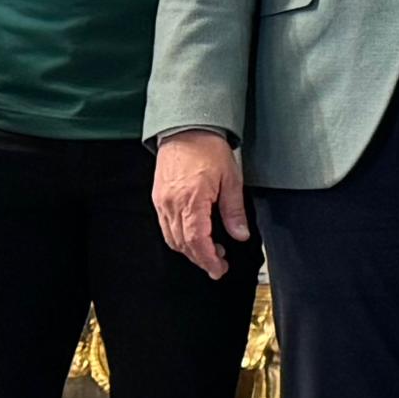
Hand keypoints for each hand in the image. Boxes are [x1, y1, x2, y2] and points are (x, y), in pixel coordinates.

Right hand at [151, 131, 253, 277]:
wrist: (185, 128)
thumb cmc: (208, 148)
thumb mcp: (231, 178)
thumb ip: (234, 210)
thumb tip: (240, 235)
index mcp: (192, 199)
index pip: (197, 240)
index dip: (208, 259)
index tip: (219, 269)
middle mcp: (172, 203)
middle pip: (183, 244)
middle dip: (201, 259)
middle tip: (218, 265)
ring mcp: (162, 202)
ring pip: (171, 238)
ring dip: (190, 251)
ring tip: (210, 251)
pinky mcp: (158, 198)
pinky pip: (165, 227)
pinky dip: (179, 238)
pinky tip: (194, 236)